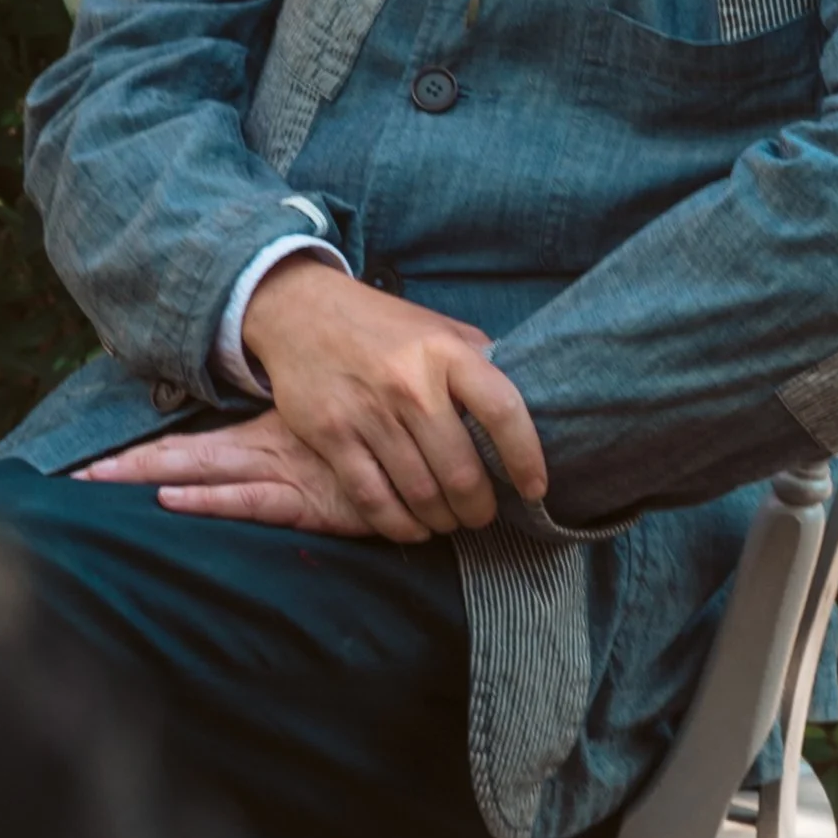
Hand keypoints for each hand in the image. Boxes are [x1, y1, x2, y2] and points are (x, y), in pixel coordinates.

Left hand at [78, 410, 375, 533]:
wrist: (443, 455)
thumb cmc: (395, 442)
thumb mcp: (351, 434)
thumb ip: (325, 429)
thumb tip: (299, 423)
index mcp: (275, 433)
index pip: (201, 443)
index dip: (152, 452)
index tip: (99, 462)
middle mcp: (272, 450)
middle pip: (188, 455)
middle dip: (133, 465)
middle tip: (79, 475)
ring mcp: (287, 474)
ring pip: (205, 472)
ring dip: (152, 476)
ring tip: (100, 480)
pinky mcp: (310, 502)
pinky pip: (251, 502)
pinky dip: (210, 500)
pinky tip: (172, 498)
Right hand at [240, 256, 547, 538]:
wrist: (302, 309)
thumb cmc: (383, 326)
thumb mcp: (439, 328)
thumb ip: (479, 361)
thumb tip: (528, 400)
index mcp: (447, 352)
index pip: (503, 411)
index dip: (526, 457)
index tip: (535, 487)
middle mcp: (411, 383)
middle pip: (461, 470)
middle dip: (479, 507)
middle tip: (482, 515)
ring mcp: (369, 412)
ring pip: (419, 492)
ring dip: (442, 520)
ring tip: (450, 521)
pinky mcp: (332, 435)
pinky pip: (373, 498)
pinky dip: (399, 525)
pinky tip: (413, 528)